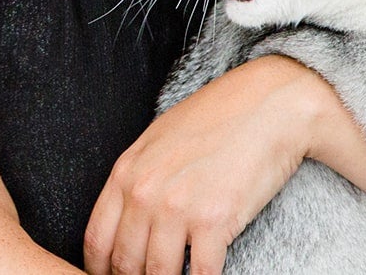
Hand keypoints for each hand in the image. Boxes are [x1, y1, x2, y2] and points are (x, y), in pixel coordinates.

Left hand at [82, 55, 332, 274]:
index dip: (100, 267)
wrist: (268, 106)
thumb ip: (137, 177)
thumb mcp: (159, 139)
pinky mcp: (214, 221)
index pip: (97, 238)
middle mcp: (144, 193)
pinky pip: (202, 273)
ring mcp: (177, 209)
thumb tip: (127, 215)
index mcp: (126, 173)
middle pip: (125, 262)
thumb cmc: (218, 118)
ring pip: (159, 274)